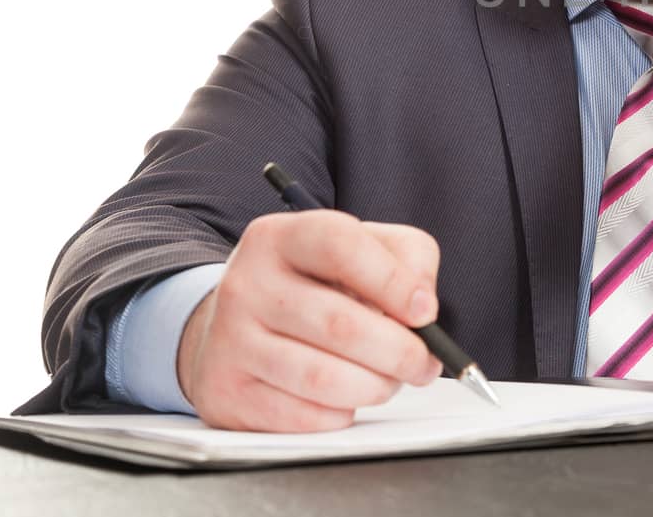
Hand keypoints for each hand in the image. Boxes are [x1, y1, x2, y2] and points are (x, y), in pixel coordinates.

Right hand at [176, 211, 443, 431]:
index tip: (426, 312)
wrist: (234, 325)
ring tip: (390, 380)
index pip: (341, 247)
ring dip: (376, 387)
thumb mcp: (361, 249)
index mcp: (281, 237)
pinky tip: (347, 397)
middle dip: (400, 352)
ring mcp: (230, 340)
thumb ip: (407, 259)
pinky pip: (302, 416)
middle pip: (340, 324)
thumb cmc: (314, 285)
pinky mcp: (226, 391)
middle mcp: (246, 283)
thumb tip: (422, 304)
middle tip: (424, 363)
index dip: (393, 282)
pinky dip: (341, 413)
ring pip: (323, 379)